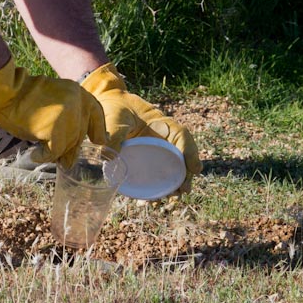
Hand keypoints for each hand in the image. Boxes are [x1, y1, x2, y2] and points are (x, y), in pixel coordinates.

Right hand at [0, 58, 106, 167]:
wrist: (5, 93)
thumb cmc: (21, 97)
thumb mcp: (52, 99)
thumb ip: (67, 114)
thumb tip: (72, 146)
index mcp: (77, 91)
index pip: (96, 112)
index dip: (99, 129)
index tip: (99, 142)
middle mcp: (76, 102)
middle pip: (80, 132)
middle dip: (73, 149)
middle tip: (66, 162)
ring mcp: (67, 115)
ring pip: (68, 143)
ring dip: (57, 154)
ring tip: (43, 155)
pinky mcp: (55, 129)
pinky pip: (55, 151)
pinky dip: (44, 156)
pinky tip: (35, 156)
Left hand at [81, 63, 202, 192]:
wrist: (111, 107)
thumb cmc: (116, 108)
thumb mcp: (115, 118)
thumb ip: (114, 134)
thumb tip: (108, 156)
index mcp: (162, 123)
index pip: (182, 136)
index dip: (190, 153)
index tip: (194, 169)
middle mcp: (165, 138)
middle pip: (183, 156)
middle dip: (186, 174)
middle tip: (184, 190)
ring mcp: (159, 150)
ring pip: (175, 167)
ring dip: (177, 182)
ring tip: (174, 195)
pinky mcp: (150, 159)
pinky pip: (162, 172)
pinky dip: (163, 183)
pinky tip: (159, 195)